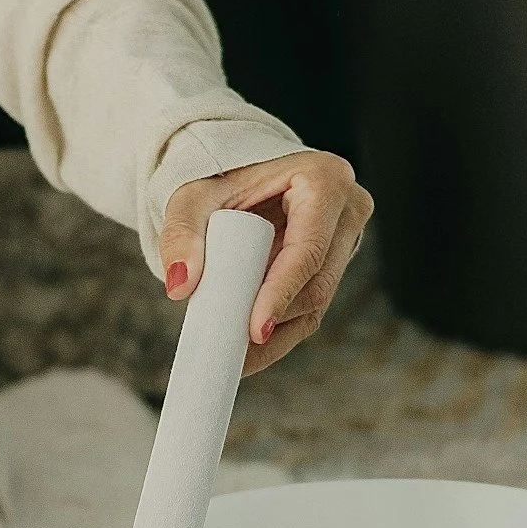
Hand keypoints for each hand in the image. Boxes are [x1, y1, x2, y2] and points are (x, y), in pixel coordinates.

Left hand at [158, 152, 373, 373]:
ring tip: (234, 357)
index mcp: (324, 180)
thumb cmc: (217, 174)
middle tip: (232, 350)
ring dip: (277, 333)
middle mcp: (347, 209)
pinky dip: (280, 331)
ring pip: (317, 301)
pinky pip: (311, 305)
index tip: (255, 331)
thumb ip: (180, 235)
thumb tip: (180, 286)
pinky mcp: (334, 262)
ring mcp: (346, 238)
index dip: (282, 294)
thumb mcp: (192, 197)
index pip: (307, 249)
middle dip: (276, 320)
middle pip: (318, 282)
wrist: (236, 170)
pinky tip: (249, 354)